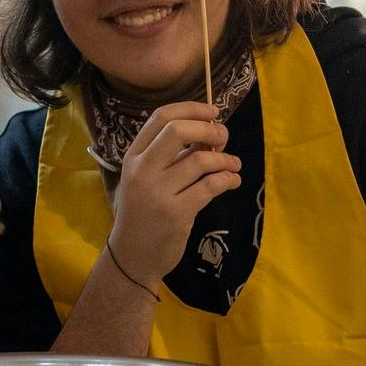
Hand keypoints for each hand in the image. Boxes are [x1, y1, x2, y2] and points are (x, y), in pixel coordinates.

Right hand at [108, 102, 242, 281]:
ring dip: (226, 159)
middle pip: (178, 131)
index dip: (192, 108)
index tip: (213, 112)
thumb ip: (172, 157)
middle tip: (224, 137)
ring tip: (233, 165)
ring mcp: (158, 193)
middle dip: (209, 129)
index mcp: (133, 157)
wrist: (132, 257)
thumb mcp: (146, 180)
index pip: (161, 117)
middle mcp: (141, 171)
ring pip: (201, 160)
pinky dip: (228, 179)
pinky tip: (232, 180)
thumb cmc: (143, 214)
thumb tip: (210, 133)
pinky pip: (211, 186)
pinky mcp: (176, 214)